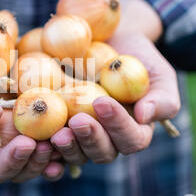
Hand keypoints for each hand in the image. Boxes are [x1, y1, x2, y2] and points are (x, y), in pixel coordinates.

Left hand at [51, 0, 179, 162]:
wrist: (108, 42)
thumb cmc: (137, 58)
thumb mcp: (158, 73)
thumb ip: (162, 97)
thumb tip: (146, 115)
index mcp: (133, 131)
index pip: (131, 139)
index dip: (118, 126)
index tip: (102, 102)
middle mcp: (107, 139)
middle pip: (102, 153)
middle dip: (89, 139)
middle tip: (76, 121)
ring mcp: (80, 135)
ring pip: (75, 153)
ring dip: (66, 147)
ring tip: (54, 134)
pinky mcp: (58, 126)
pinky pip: (50, 145)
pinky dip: (43, 149)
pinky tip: (33, 143)